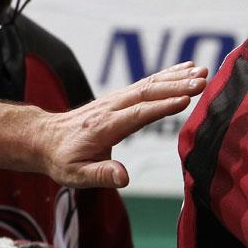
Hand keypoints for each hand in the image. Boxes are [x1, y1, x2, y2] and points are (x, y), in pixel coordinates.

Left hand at [34, 61, 207, 188]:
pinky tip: (186, 68)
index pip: (137, 114)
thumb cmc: (62, 159)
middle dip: (177, 86)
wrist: (43, 138)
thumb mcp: (75, 175)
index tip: (187, 100)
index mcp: (104, 126)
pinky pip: (147, 82)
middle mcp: (112, 107)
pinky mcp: (121, 96)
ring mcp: (116, 99)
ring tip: (203, 72)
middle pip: (148, 93)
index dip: (162, 107)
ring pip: (150, 84)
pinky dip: (168, 74)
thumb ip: (101, 175)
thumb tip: (125, 178)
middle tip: (204, 81)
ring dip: (177, 77)